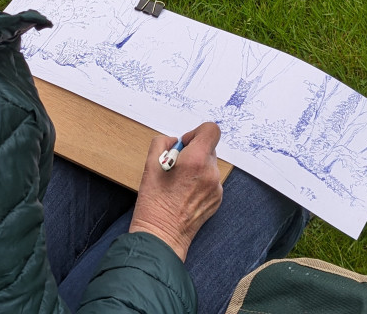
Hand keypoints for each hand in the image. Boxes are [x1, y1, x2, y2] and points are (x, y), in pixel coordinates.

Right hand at [129, 122, 223, 261]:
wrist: (162, 236)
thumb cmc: (154, 203)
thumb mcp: (150, 165)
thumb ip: (162, 143)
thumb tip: (174, 142)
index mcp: (196, 160)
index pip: (211, 130)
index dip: (196, 133)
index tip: (184, 145)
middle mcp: (211, 173)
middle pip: (208, 148)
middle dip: (193, 153)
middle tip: (175, 168)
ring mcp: (216, 188)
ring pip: (209, 165)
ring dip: (196, 168)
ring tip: (178, 184)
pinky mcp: (217, 200)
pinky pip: (211, 181)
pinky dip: (200, 182)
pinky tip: (184, 194)